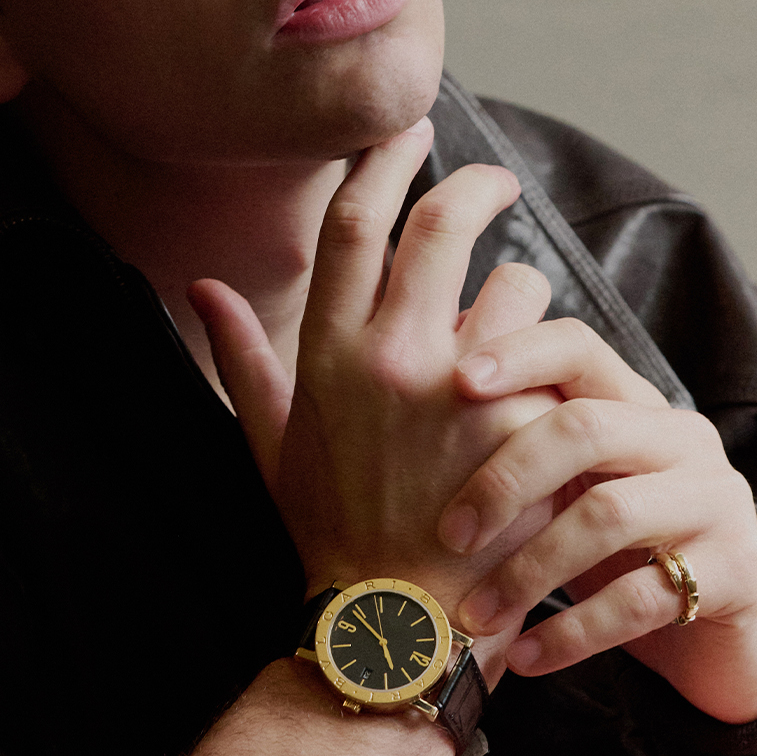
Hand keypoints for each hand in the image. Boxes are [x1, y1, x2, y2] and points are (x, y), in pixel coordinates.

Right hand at [187, 118, 559, 663]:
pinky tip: (553, 387)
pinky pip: (557, 353)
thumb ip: (241, 356)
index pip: (355, 220)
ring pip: (513, 286)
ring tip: (518, 329)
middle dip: (475, 186)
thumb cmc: (330, 534)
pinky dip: (557, 360)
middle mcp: (390, 358)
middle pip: (440, 223)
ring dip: (520, 294)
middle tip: (494, 180)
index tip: (412, 131)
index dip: (385, 161)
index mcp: (327, 353)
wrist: (396, 624)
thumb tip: (200, 287)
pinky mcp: (521, 424)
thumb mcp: (270, 443)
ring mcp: (461, 390)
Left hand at [436, 319, 756, 723]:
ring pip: (607, 516)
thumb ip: (528, 443)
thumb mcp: (578, 490)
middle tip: (450, 535)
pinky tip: (525, 658)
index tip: (456, 381)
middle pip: (584, 428)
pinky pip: (639, 599)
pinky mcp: (733, 574)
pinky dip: (571, 632)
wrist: (732, 636)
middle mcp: (683, 440)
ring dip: (528, 571)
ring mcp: (715, 503)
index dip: (518, 354)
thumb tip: (426, 386)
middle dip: (505, 479)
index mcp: (640, 405)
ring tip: (475, 614)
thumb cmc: (628, 552)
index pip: (579, 348)